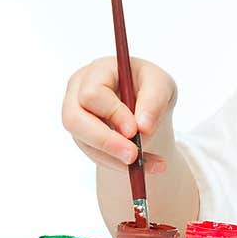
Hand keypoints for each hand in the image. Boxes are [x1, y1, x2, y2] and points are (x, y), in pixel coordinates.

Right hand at [61, 56, 177, 175]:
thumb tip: (143, 127)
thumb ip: (154, 100)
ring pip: (85, 142)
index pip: (92, 93)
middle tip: (134, 156)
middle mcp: (78, 91)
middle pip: (74, 119)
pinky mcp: (83, 138)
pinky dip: (119, 164)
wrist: (147, 107)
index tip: (135, 130)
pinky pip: (95, 155)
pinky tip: (143, 166)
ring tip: (146, 165)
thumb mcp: (162, 86)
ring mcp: (77, 116)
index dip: (112, 113)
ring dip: (115, 158)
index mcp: (97, 71)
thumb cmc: (151, 88)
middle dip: (106, 141)